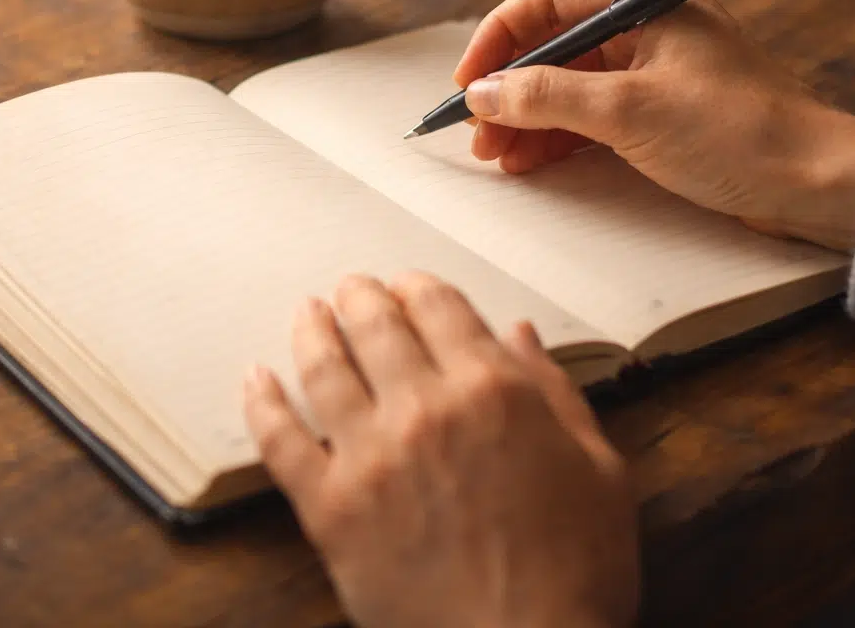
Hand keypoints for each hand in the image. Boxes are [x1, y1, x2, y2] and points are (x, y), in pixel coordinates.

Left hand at [244, 272, 638, 627]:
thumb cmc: (576, 569)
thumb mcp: (598, 468)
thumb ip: (556, 389)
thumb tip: (521, 333)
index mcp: (491, 389)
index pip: (438, 305)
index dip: (418, 285)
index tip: (409, 285)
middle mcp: (425, 408)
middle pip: (376, 323)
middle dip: (362, 296)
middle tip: (353, 289)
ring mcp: (370, 456)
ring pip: (324, 367)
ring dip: (312, 329)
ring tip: (309, 311)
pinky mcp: (331, 509)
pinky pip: (280, 442)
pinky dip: (263, 403)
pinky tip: (256, 377)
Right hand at [454, 0, 854, 252]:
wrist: (815, 183)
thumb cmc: (738, 133)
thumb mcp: (629, 112)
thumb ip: (548, 97)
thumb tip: (484, 92)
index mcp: (647, 6)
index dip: (502, 33)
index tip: (472, 77)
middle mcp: (648, 32)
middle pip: (557, 45)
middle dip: (511, 86)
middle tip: (478, 128)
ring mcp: (654, 74)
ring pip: (571, 85)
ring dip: (529, 116)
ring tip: (497, 154)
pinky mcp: (661, 114)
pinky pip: (594, 116)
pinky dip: (560, 136)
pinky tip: (531, 161)